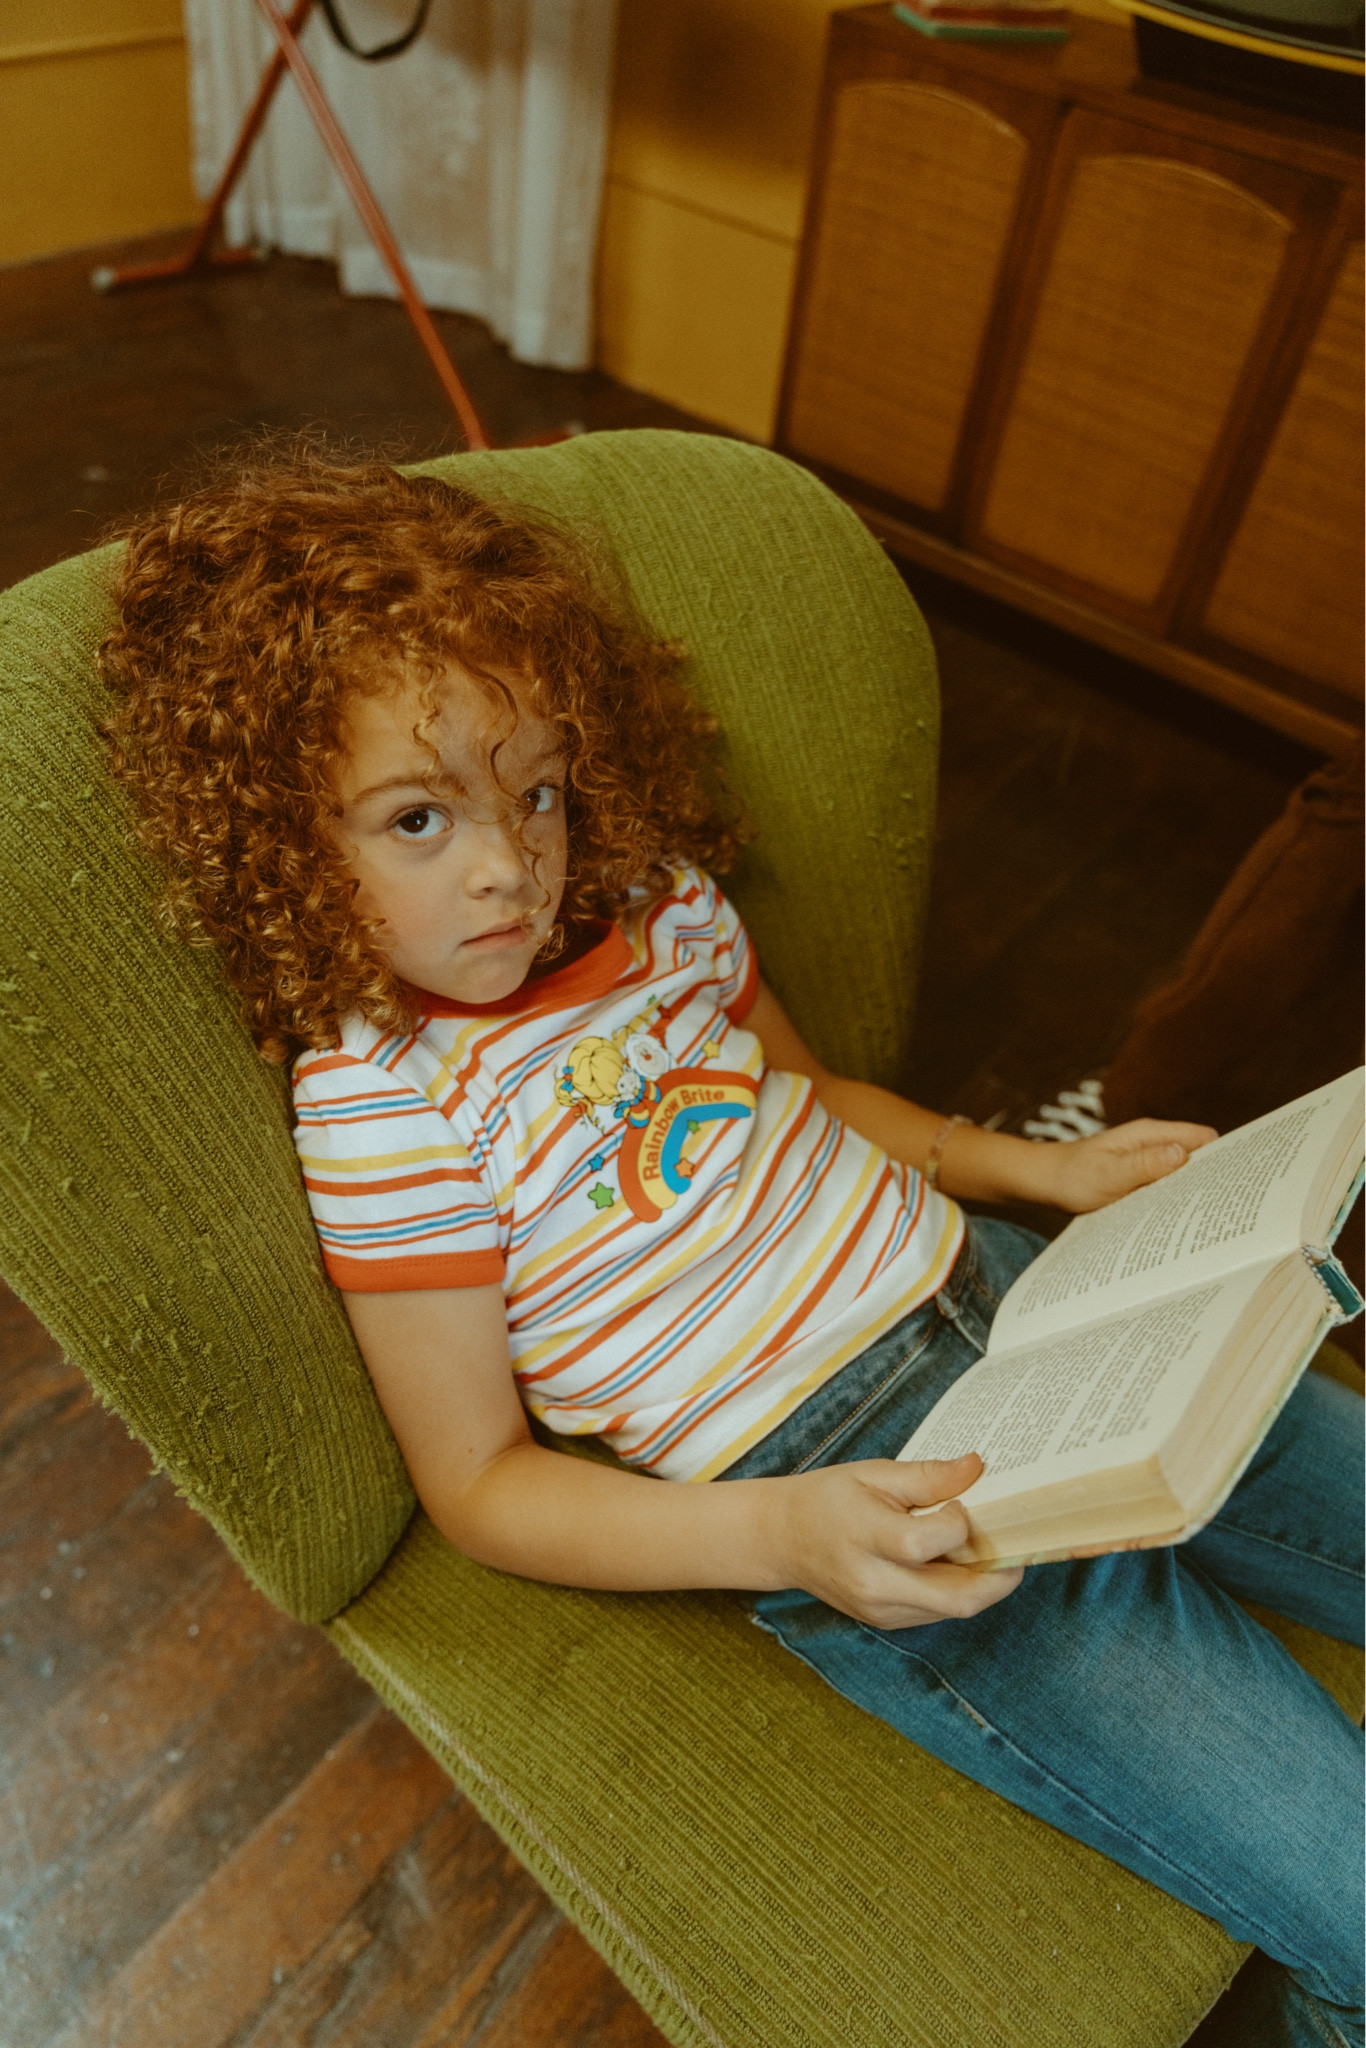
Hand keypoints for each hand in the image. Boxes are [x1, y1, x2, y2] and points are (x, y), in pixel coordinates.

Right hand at [769, 1453, 1022, 1628]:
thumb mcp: (873, 1473)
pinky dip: (956, 1588)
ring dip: (981, 1582)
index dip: (959, 1522)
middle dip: (1000, 1574)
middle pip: (959, 1598)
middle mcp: (875, 1584)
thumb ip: (928, 1476)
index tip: (959, 1502)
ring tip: (981, 1547)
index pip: (926, 1542)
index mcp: (865, 1538)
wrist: (783, 1539)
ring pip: (955, 1609)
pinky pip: (938, 1612)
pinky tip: (952, 1562)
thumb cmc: (828, 1498)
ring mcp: (881, 1610)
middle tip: (1013, 1543)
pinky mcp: (887, 1621)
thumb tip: (977, 1466)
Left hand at [1026, 1118, 1216, 1213]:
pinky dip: (1175, 1200)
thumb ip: (1144, 1165)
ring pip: (1184, 1174)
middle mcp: (1153, 1144)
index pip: (1202, 1138)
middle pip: (1199, 1158)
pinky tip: (1180, 1222)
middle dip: (1212, 1178)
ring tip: (1210, 1221)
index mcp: (1149, 1134)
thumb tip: (1182, 1154)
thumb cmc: (1072, 1176)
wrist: (1044, 1183)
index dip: (1224, 1156)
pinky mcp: (1141, 1178)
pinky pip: (1167, 1186)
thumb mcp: (1108, 1174)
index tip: (1240, 1182)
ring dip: (1193, 1192)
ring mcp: (1148, 1161)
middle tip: (1229, 1209)